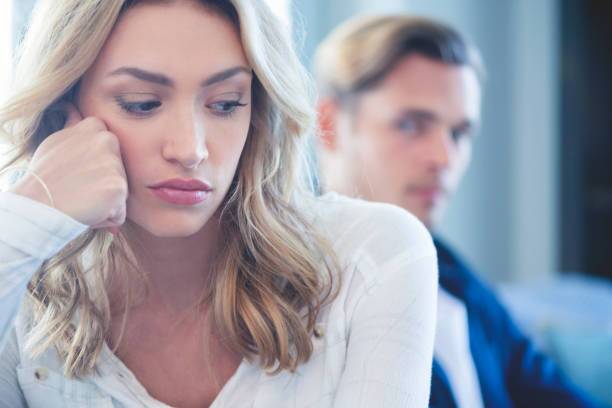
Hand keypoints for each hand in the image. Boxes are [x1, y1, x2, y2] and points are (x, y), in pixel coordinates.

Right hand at [10, 103, 127, 232]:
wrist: (38, 204)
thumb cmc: (46, 177)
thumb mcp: (57, 141)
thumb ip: (73, 126)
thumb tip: (71, 107)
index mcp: (95, 126)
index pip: (110, 151)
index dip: (94, 165)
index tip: (75, 168)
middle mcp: (107, 140)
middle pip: (119, 171)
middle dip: (103, 182)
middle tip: (78, 184)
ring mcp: (114, 164)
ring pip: (120, 192)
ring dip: (105, 200)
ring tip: (82, 197)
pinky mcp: (118, 187)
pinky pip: (120, 211)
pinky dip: (107, 216)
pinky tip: (88, 208)